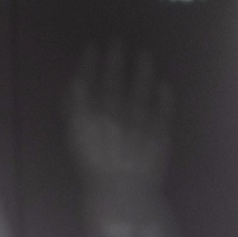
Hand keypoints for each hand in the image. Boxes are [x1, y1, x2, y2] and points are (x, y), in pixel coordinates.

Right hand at [66, 40, 173, 188]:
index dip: (90, 61)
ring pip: (140, 86)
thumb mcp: (74, 138)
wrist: (121, 195)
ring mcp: (137, 120)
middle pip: (113, 78)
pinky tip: (163, 84)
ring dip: (142, 68)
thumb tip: (76, 83)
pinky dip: (163, 94)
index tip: (94, 46)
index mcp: (87, 116)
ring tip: (144, 54)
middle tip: (119, 41)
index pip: (87, 80)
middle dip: (116, 57)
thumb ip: (74, 110)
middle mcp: (112, 113)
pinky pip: (162, 107)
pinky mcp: (159, 130)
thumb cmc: (91, 168)